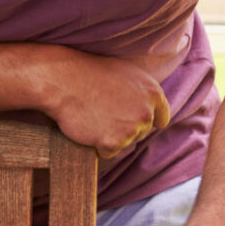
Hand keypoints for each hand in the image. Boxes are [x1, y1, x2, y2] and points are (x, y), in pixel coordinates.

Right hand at [33, 48, 170, 156]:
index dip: (144, 120)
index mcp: (153, 94)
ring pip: (125, 144)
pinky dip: (97, 145)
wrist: (63, 80)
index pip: (161, 119)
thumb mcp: (126, 73)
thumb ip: (143, 93)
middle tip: (103, 114)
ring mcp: (130, 130)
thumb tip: (150, 108)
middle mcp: (146, 113)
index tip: (132, 119)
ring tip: (94, 118)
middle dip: (125, 128)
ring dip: (111, 137)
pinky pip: (108, 153)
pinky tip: (87, 128)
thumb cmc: (90, 73)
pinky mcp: (112, 143)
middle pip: (141, 133)